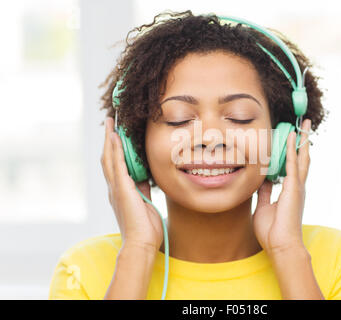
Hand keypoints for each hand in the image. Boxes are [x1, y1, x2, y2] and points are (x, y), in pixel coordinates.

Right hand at [101, 117, 163, 252]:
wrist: (141, 244)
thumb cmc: (145, 228)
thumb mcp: (145, 203)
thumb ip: (143, 189)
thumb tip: (145, 176)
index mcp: (120, 191)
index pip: (115, 165)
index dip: (114, 148)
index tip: (115, 134)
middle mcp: (115, 188)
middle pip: (108, 157)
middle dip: (108, 139)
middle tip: (110, 122)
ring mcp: (116, 188)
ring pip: (110, 158)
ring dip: (109, 139)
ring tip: (110, 123)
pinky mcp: (122, 189)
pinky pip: (117, 165)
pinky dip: (115, 150)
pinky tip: (114, 137)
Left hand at [253, 119, 311, 255]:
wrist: (281, 246)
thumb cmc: (272, 231)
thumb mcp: (264, 206)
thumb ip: (265, 192)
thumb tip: (263, 180)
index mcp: (290, 191)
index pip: (291, 167)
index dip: (291, 152)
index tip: (288, 138)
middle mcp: (297, 186)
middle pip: (302, 158)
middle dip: (303, 141)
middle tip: (305, 126)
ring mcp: (297, 186)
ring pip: (302, 157)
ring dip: (303, 140)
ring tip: (305, 125)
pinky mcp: (294, 188)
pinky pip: (292, 163)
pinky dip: (292, 149)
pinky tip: (292, 136)